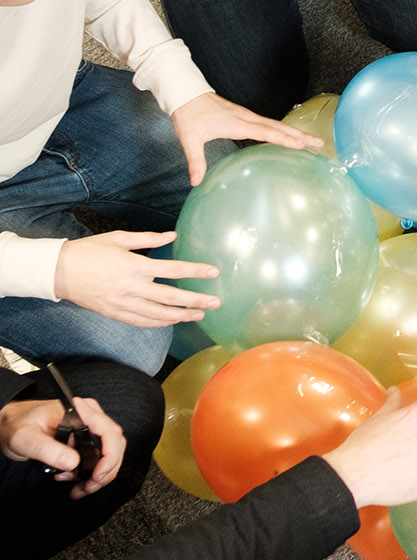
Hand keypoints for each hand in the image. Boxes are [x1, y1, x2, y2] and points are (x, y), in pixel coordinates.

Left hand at [0, 395, 125, 497]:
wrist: (12, 425)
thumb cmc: (18, 425)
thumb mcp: (26, 438)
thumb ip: (47, 449)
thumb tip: (73, 462)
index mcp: (81, 412)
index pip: (110, 433)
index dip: (109, 456)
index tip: (97, 475)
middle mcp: (91, 417)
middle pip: (115, 446)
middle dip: (105, 471)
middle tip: (87, 487)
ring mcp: (91, 428)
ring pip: (109, 455)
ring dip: (98, 476)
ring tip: (78, 488)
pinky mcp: (87, 439)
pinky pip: (99, 459)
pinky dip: (90, 475)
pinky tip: (73, 480)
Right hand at [53, 230, 219, 326]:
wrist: (58, 272)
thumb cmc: (89, 251)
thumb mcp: (119, 238)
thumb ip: (148, 238)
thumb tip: (173, 236)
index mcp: (135, 266)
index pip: (173, 270)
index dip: (195, 272)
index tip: (213, 273)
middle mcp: (132, 287)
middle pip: (171, 298)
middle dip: (196, 301)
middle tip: (216, 303)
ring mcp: (123, 303)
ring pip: (159, 315)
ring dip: (182, 317)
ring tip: (199, 315)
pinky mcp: (115, 313)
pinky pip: (142, 322)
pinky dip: (160, 324)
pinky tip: (172, 322)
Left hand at [171, 91, 322, 186]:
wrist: (186, 94)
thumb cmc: (188, 115)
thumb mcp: (189, 139)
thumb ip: (195, 161)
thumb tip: (196, 183)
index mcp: (236, 123)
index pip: (265, 131)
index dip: (284, 138)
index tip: (301, 144)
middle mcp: (247, 118)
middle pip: (279, 127)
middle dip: (301, 135)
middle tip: (320, 143)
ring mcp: (248, 116)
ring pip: (277, 124)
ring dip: (296, 132)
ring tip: (313, 141)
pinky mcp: (246, 116)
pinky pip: (270, 124)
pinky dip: (284, 130)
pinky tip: (291, 137)